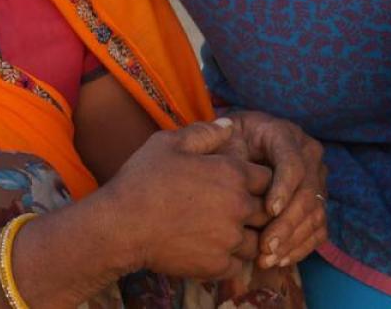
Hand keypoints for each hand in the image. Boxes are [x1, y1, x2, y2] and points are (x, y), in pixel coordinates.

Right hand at [92, 119, 271, 280]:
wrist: (121, 226)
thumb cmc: (142, 180)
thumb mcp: (169, 144)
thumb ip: (205, 133)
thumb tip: (231, 125)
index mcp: (232, 173)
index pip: (269, 178)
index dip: (257, 181)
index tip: (241, 185)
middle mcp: (238, 206)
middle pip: (268, 210)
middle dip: (256, 209)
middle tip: (231, 210)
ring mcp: (230, 238)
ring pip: (257, 241)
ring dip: (246, 237)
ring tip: (222, 233)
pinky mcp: (218, 265)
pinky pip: (239, 266)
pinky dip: (230, 260)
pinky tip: (212, 251)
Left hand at [221, 111, 327, 267]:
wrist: (240, 144)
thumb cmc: (228, 143)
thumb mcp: (223, 141)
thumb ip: (227, 152)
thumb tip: (232, 174)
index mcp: (285, 134)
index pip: (293, 163)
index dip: (284, 188)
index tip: (269, 211)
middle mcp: (308, 154)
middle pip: (308, 193)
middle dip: (287, 224)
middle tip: (265, 246)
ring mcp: (317, 178)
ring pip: (315, 214)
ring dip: (293, 240)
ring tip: (268, 258)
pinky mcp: (318, 200)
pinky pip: (318, 228)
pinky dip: (302, 246)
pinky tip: (280, 259)